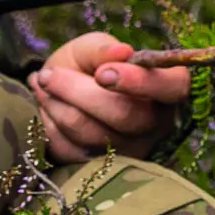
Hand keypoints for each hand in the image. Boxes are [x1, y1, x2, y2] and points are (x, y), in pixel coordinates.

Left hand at [32, 34, 191, 162]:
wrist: (62, 93)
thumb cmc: (88, 66)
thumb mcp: (93, 48)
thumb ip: (104, 49)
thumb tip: (121, 52)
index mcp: (167, 88)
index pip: (171, 87)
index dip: (139, 82)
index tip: (102, 73)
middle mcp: (157, 123)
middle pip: (125, 115)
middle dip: (78, 93)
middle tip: (48, 74)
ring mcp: (132, 149)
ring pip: (93, 134)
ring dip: (58, 106)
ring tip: (43, 84)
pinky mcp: (101, 166)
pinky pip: (70, 149)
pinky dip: (50, 124)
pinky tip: (47, 106)